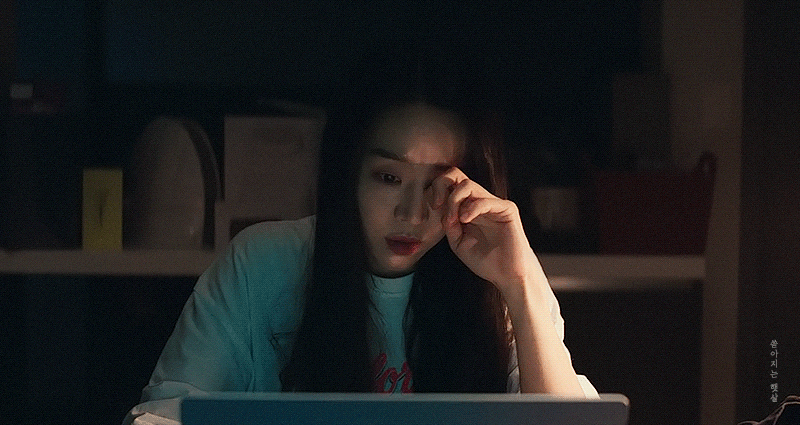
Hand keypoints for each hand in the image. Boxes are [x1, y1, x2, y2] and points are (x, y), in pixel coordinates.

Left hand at [431, 167, 542, 296]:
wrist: (507, 275)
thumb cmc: (485, 261)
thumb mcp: (458, 242)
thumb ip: (448, 224)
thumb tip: (440, 208)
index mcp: (467, 207)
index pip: (449, 185)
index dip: (435, 192)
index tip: (430, 208)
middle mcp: (479, 201)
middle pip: (456, 175)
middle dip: (441, 186)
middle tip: (436, 204)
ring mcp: (493, 203)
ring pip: (467, 185)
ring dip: (454, 200)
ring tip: (453, 220)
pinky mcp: (506, 209)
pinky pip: (485, 200)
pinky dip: (471, 208)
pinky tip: (465, 220)